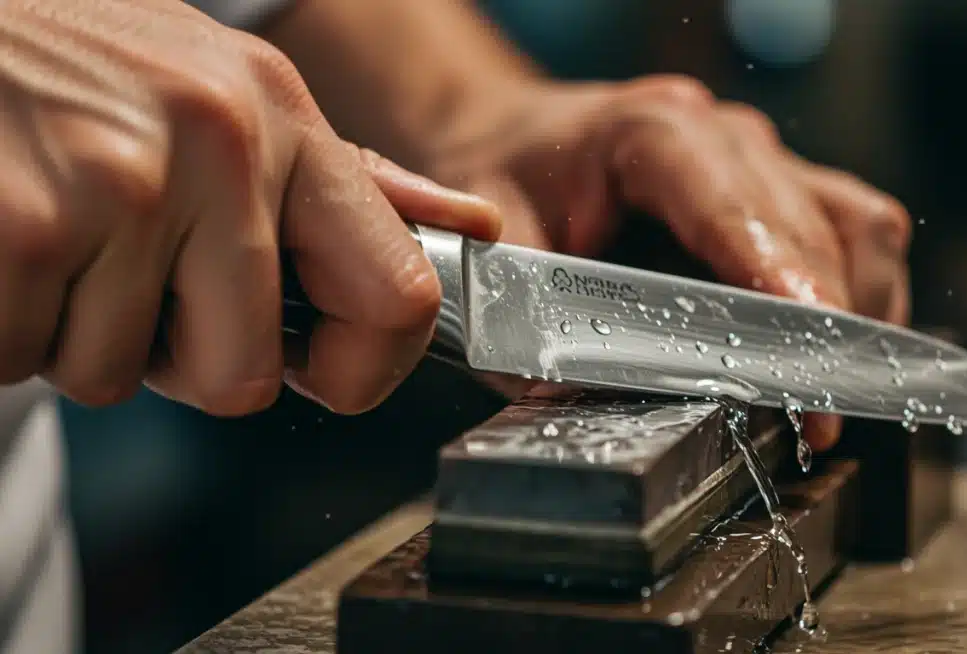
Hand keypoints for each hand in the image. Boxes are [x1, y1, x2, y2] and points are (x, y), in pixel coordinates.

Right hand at [0, 0, 499, 415]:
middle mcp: (222, 146)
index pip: (399, 296)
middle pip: (243, 376)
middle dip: (175, 360)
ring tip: (55, 230)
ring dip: (72, 332)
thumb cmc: (85, 67)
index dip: (364, 371)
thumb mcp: (230, 97)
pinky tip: (5, 236)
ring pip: (115, 377)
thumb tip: (470, 228)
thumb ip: (347, 184)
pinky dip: (5, 324)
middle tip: (126, 276)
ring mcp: (122, 183)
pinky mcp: (24, 224)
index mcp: (287, 123)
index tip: (318, 368)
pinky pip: (25, 357)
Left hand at [425, 75, 911, 449]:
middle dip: (825, 326)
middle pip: (810, 226)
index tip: (806, 353)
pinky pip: (856, 229)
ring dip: (857, 309)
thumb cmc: (506, 175)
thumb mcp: (492, 243)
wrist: (518, 131)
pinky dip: (860, 292)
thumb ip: (518, 317)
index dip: (779, 280)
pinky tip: (833, 353)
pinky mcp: (783, 183)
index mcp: (652, 133)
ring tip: (832, 393)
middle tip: (818, 420)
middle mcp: (724, 136)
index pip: (735, 210)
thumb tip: (558, 399)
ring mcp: (762, 157)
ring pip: (856, 224)